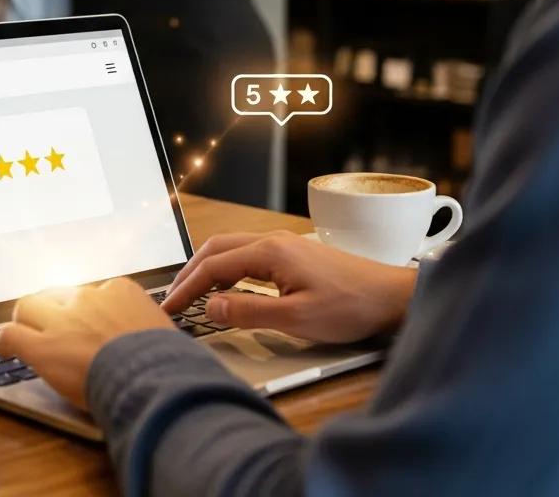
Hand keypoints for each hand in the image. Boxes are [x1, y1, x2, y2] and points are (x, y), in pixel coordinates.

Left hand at [0, 278, 176, 409]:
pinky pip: (11, 334)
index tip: (86, 321)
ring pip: (29, 305)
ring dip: (25, 317)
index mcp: (119, 290)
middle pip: (59, 294)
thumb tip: (147, 336)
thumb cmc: (164, 360)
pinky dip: (0, 340)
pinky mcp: (43, 346)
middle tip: (51, 323)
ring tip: (22, 329)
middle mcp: (88, 297)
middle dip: (53, 307)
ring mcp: (63, 320)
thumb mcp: (160, 329)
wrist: (152, 376)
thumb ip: (143, 324)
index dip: (87, 309)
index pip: (94, 292)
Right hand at [161, 231, 417, 343]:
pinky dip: (226, 267)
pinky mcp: (293, 254)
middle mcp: (273, 240)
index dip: (186, 288)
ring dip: (207, 268)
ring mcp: (284, 244)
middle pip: (216, 248)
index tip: (168, 308)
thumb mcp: (296, 318)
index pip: (214, 266)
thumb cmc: (349, 306)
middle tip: (172, 298)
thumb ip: (249, 312)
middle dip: (190, 272)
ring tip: (191, 293)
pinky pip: (247, 254)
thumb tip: (210, 307)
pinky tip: (226, 287)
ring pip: (231, 248)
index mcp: (269, 251)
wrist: (390, 296)